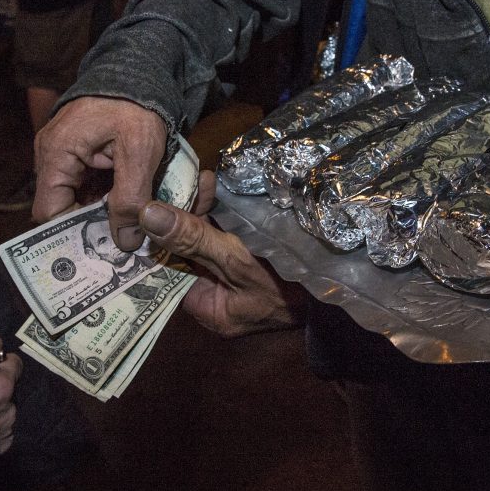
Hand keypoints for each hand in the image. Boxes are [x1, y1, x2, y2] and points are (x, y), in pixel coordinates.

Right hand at [34, 96, 166, 250]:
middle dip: (90, 226)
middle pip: (62, 206)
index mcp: (56, 154)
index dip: (72, 234)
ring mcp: (64, 152)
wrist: (142, 68)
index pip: (49, 212)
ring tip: (127, 228)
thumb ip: (130, 199)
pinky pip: (85, 183)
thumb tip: (126, 243)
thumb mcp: (139, 153)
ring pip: (76, 197)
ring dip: (100, 212)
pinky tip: (125, 206)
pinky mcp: (79, 151)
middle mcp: (51, 155)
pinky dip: (104, 196)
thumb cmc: (137, 104)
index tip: (102, 249)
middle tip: (120, 243)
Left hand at [139, 170, 306, 337]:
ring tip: (199, 180)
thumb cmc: (290, 283)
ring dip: (201, 210)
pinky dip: (218, 214)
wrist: (342, 283)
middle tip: (177, 184)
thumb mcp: (235, 260)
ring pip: (204, 240)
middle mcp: (217, 297)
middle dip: (183, 218)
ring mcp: (234, 280)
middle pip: (187, 253)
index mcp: (208, 310)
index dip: (161, 237)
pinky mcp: (250, 262)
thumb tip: (147, 215)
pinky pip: (224, 236)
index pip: (170, 270)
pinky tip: (210, 186)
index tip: (153, 204)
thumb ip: (192, 237)